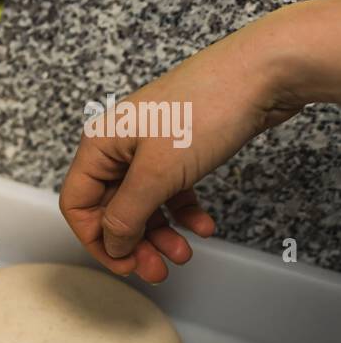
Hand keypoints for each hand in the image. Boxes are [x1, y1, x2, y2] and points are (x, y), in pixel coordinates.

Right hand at [59, 19, 302, 282]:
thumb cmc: (206, 107)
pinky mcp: (180, 149)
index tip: (124, 263)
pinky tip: (202, 226)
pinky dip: (184, 212)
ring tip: (182, 254)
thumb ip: (127, 214)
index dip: (97, 239)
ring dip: (161, 233)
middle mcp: (119, 146)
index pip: (78, 204)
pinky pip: (171, 191)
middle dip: (134, 242)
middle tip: (156, 269)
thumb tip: (111, 243)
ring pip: (144, 204)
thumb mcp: (158, 172)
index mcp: (100, 145)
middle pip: (112, 208)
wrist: (264, 72)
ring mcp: (150, 147)